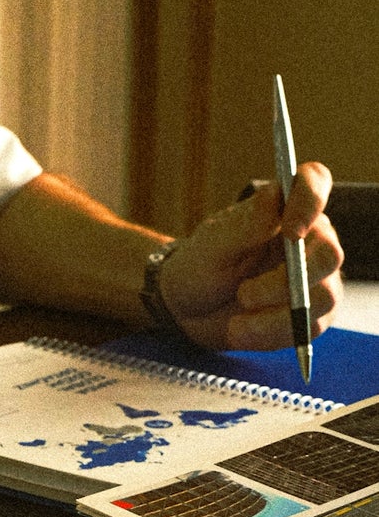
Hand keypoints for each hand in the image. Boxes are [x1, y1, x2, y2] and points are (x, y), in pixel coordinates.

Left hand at [158, 163, 342, 351]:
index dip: (311, 201)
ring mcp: (316, 279)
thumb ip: (246, 224)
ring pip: (324, 297)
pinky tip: (242, 332)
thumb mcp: (212, 245)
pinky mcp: (312, 314)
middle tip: (245, 294)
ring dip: (276, 315)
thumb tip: (275, 194)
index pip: (315, 183)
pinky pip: (310, 326)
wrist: (187, 309)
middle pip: (330, 255)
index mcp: (286, 208)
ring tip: (236, 324)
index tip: (289, 231)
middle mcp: (309, 240)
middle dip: (288, 281)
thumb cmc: (199, 266)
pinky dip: (273, 333)